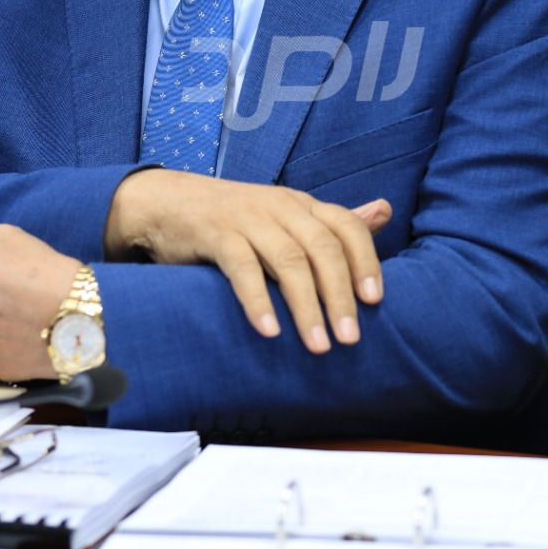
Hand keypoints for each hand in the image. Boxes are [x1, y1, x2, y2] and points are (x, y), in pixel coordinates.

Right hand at [106, 170, 391, 353]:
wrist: (163, 203)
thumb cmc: (232, 218)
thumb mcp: (285, 215)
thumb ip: (332, 221)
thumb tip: (384, 212)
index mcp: (301, 204)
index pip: (346, 227)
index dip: (365, 262)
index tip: (376, 301)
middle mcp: (279, 206)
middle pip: (322, 248)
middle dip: (340, 296)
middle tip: (350, 338)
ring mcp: (246, 217)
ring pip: (288, 260)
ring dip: (306, 307)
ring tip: (318, 345)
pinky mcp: (214, 233)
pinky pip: (242, 267)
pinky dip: (258, 300)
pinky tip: (270, 330)